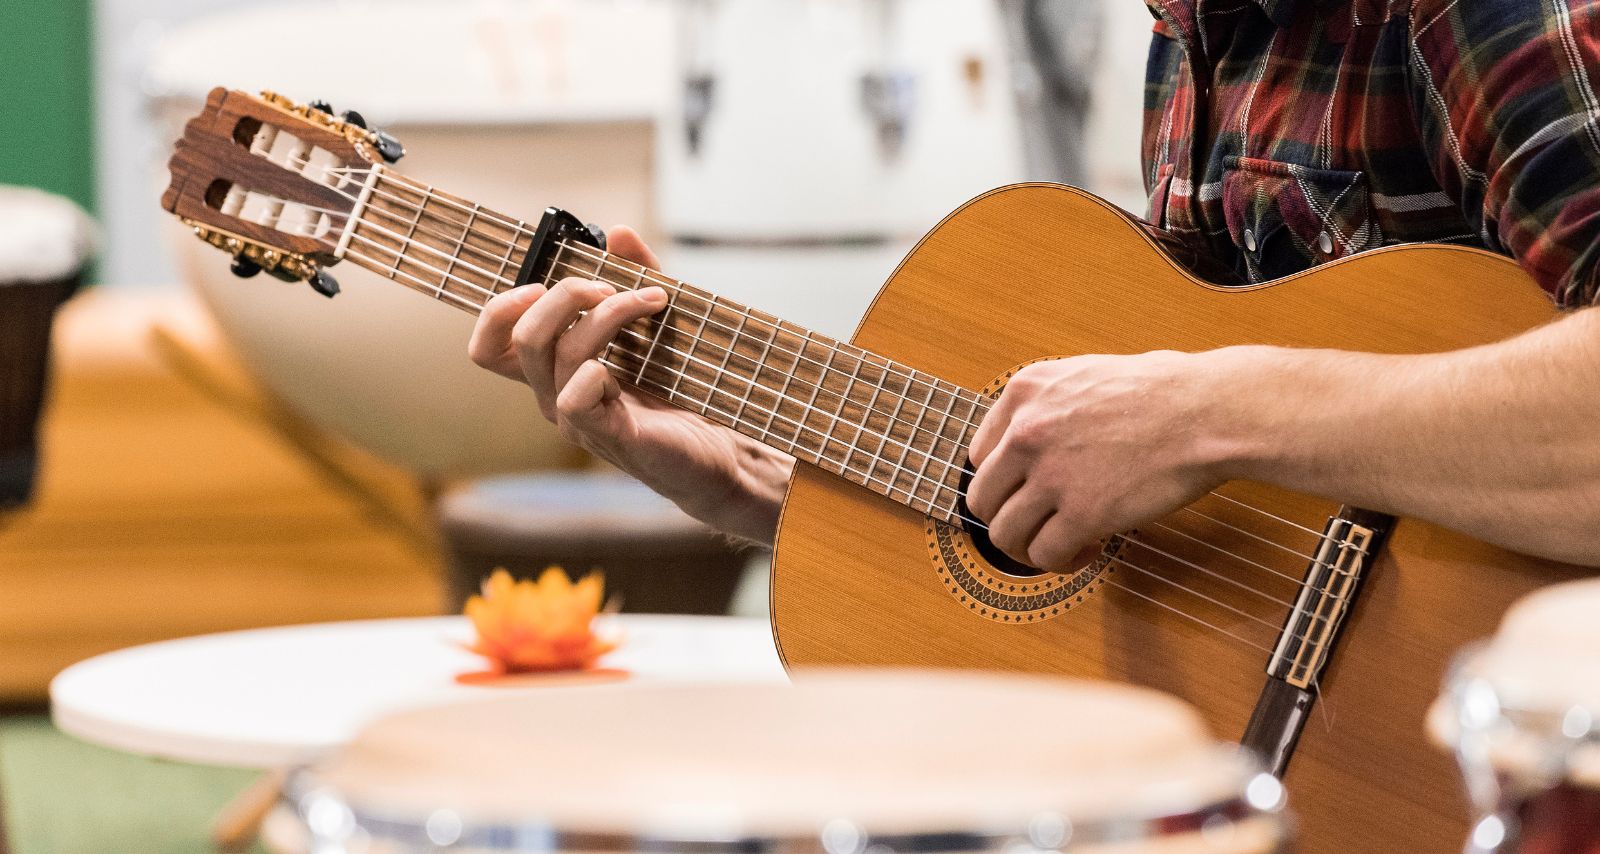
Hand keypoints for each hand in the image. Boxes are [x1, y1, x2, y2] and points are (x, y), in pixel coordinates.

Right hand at [469, 226, 790, 541]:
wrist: (720, 449)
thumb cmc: (680, 390)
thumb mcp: (657, 322)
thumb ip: (636, 276)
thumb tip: (619, 233)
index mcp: (556, 370)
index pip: (491, 346)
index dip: (499, 310)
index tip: (541, 282)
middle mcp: (556, 395)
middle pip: (523, 338)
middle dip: (567, 295)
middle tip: (612, 285)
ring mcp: (578, 420)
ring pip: (560, 355)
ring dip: (609, 314)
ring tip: (653, 301)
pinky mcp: (609, 437)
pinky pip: (577, 398)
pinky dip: (599, 371)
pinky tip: (630, 368)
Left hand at [964, 351, 1233, 570]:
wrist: (1207, 411)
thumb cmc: (1164, 390)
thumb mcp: (1086, 374)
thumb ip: (1050, 404)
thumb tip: (1034, 438)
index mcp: (1025, 392)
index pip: (981, 455)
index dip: (1005, 483)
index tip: (1027, 493)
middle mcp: (1026, 432)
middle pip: (982, 498)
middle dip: (1008, 519)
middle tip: (1038, 527)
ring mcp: (1051, 474)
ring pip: (1004, 534)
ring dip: (1028, 548)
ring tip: (1059, 545)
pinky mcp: (1082, 512)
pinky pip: (1045, 554)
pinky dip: (1060, 562)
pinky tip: (1085, 551)